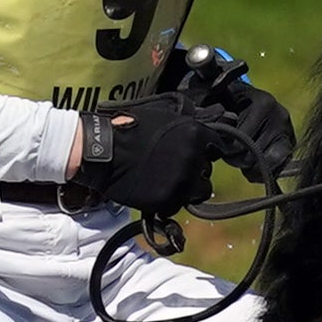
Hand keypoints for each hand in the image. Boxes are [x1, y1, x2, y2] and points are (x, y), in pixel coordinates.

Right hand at [77, 89, 225, 214]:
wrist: (103, 150)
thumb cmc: (129, 129)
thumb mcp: (163, 116)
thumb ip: (186, 125)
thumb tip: (201, 130)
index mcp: (195, 134)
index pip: (217, 147)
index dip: (206, 151)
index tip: (197, 154)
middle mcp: (193, 158)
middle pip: (207, 170)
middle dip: (195, 169)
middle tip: (175, 167)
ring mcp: (181, 181)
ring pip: (200, 190)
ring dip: (189, 187)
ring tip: (170, 182)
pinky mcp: (168, 200)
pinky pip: (178, 205)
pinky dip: (170, 200)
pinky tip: (156, 190)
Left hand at [170, 44, 297, 186]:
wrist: (243, 104)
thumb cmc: (223, 97)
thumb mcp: (213, 86)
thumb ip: (207, 75)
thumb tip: (200, 58)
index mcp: (262, 101)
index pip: (239, 138)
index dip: (224, 143)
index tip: (218, 137)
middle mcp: (279, 115)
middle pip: (250, 154)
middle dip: (234, 154)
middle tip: (228, 145)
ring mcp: (287, 132)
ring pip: (260, 163)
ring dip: (245, 163)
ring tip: (239, 151)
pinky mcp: (290, 147)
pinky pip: (273, 169)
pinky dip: (258, 171)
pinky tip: (250, 162)